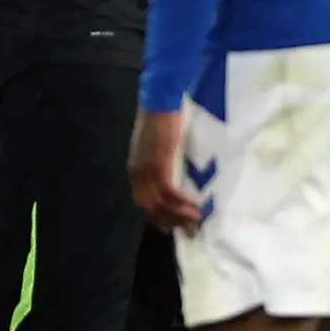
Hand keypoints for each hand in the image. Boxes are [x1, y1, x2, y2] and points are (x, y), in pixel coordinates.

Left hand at [129, 107, 199, 228]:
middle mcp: (137, 174)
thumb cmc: (160, 119)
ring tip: (195, 220)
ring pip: (159, 203)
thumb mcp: (154, 146)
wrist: (160, 101)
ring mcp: (146, 170)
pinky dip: (180, 202)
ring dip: (178, 215)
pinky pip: (168, 192)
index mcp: (135, 170)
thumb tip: (170, 175)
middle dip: (168, 221)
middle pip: (149, 208)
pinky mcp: (159, 164)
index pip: (141, 202)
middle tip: (187, 229)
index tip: (170, 228)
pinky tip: (193, 205)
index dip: (156, 218)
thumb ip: (157, 161)